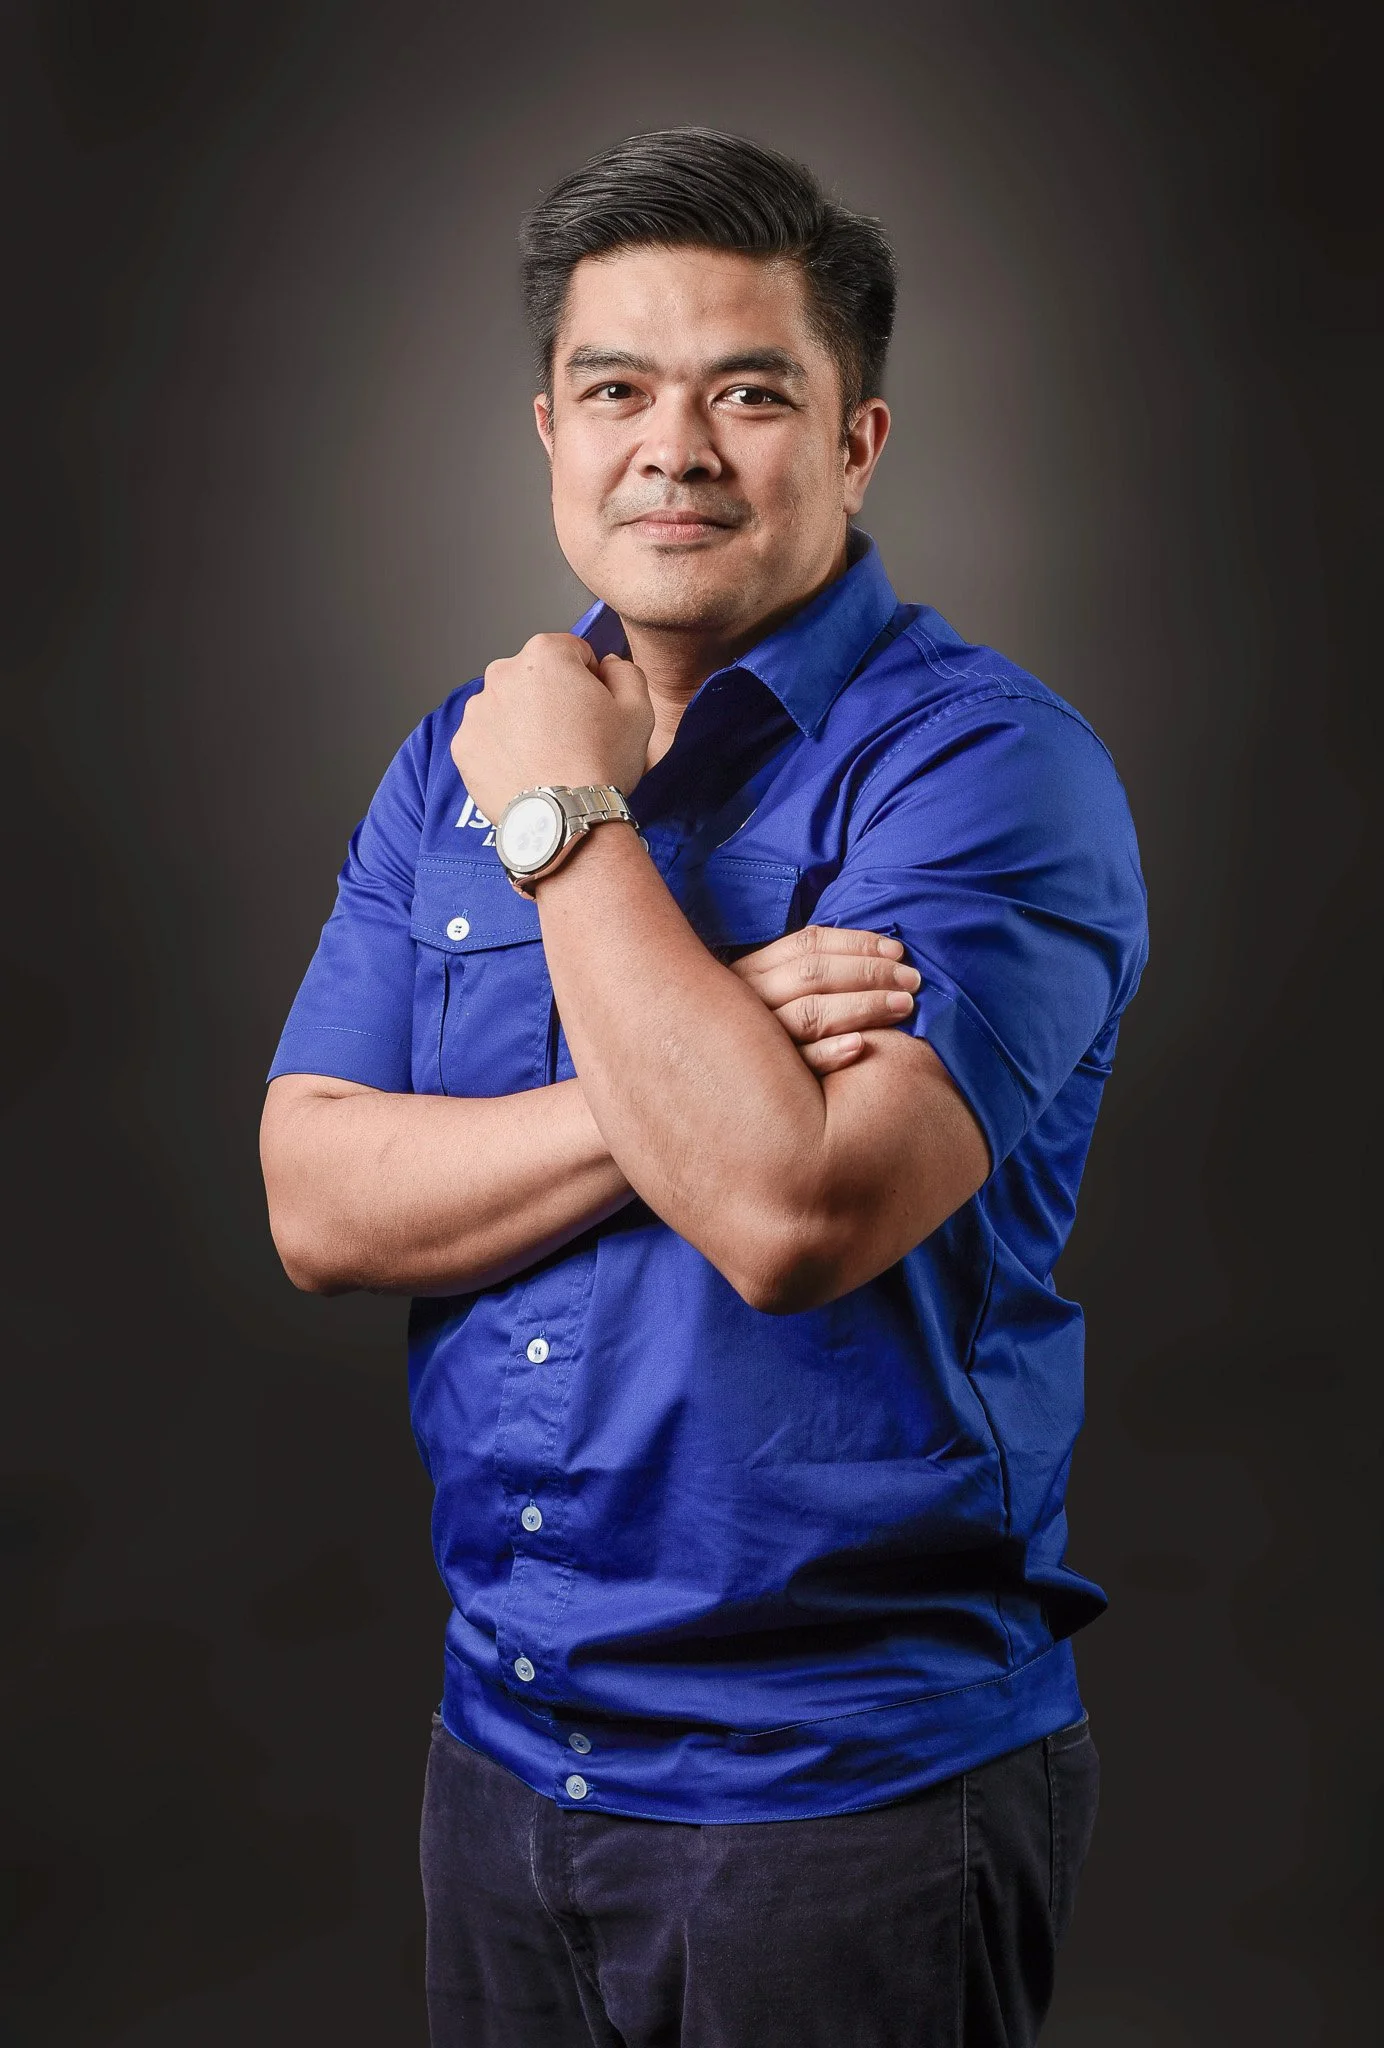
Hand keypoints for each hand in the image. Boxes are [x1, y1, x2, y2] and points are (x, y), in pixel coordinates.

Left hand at [450, 634, 654, 826]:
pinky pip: (488, 738)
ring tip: (549, 758)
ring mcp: (477, 711)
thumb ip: (625, 672)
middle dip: (553, 699)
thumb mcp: (639, 711)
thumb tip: (608, 665)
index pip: (573, 652)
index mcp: (544, 654)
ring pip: (509, 707)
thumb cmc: (601, 766)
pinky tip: (527, 770)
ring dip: (525, 723)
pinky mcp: (463, 745)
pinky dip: (504, 750)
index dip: (591, 680)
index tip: (595, 709)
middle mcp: (502, 674)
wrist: (565, 821)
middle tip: (573, 737)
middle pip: (535, 678)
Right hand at [730, 925, 922, 1073]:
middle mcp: (747, 999)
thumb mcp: (774, 998)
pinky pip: (800, 1063)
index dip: (857, 944)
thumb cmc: (769, 1041)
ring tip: (903, 1006)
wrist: (722, 1101)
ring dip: (862, 1006)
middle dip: (869, 972)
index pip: (808, 944)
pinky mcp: (764, 1081)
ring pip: (809, 1013)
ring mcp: (754, 1040)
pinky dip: (830, 1051)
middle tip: (912, 981)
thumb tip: (878, 957)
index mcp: (751, 971)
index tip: (898, 951)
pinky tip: (861, 1046)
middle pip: (812, 973)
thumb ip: (810, 978)